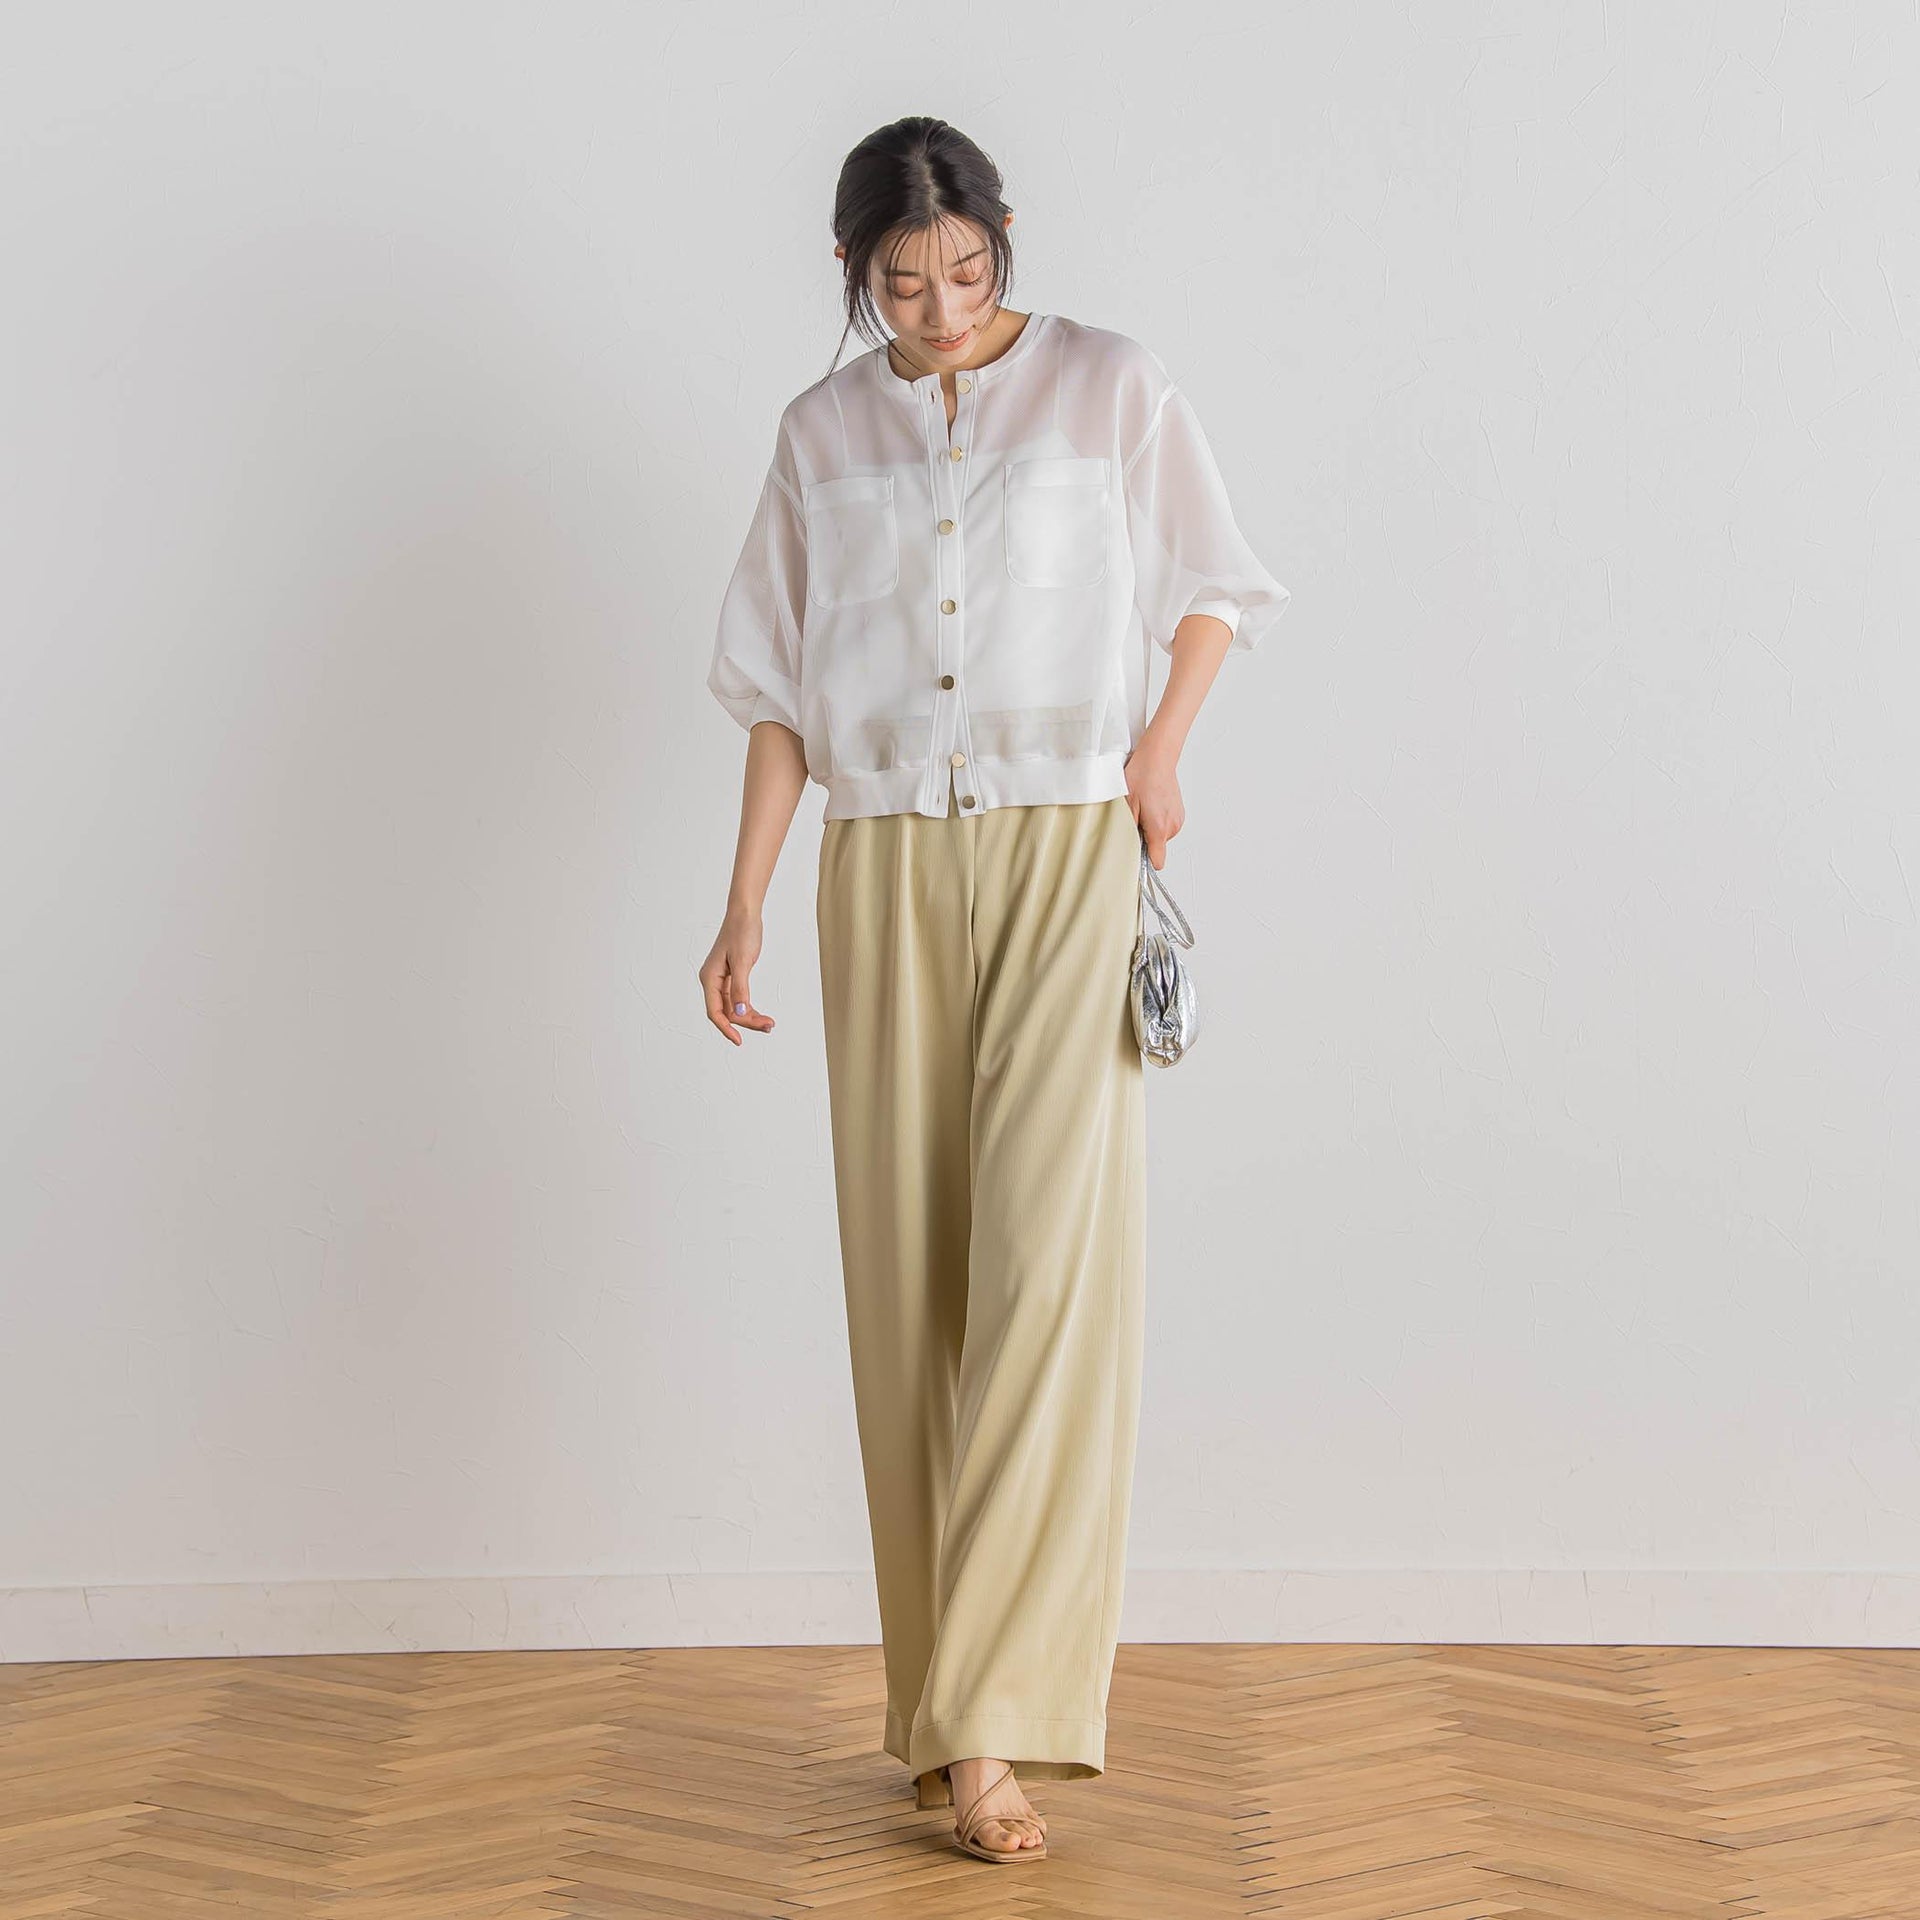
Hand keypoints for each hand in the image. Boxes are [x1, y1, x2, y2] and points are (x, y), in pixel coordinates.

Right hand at [700, 907, 775, 1044]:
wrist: (745, 913)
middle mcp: (713, 981)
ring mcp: (722, 980)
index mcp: (709, 978)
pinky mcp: (733, 977)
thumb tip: (739, 1012)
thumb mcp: (743, 961)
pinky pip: (739, 999)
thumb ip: (740, 988)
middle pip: (726, 1012)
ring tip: (769, 1023)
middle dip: (746, 1022)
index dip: (726, 1028)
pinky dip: (750, 1007)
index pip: (714, 1011)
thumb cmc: (742, 932)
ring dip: (750, 1017)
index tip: (739, 1040)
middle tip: (769, 1026)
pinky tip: (762, 1015)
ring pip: (734, 1007)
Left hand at [1123, 733, 1184, 869]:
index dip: (1143, 861)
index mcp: (1159, 828)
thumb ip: (1127, 831)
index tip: (1134, 856)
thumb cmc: (1141, 775)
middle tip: (1134, 818)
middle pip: (1156, 848)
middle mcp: (1173, 826)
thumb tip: (1127, 848)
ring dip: (1149, 828)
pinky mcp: (1179, 812)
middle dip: (1143, 838)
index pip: (1157, 862)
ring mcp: (1178, 819)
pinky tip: (1150, 804)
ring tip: (1143, 808)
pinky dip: (1156, 820)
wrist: (1158, 756)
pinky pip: (1165, 825)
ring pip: (1160, 836)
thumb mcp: (1126, 805)